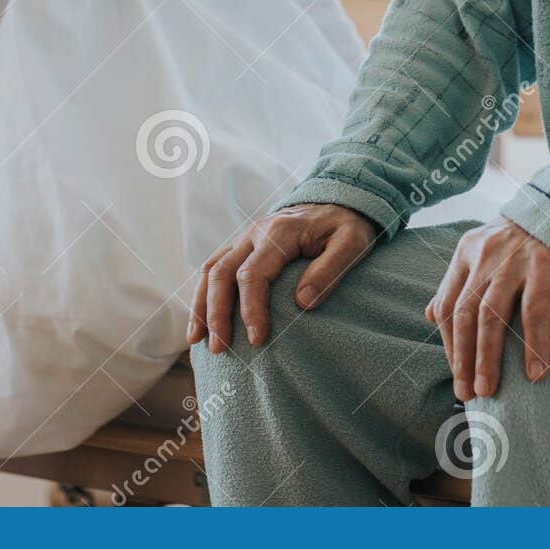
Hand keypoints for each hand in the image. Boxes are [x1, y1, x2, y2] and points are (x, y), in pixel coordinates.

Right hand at [189, 204, 377, 353]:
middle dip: (216, 313)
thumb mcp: (352, 243)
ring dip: (201, 305)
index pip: (253, 274)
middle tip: (218, 348)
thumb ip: (330, 270)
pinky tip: (202, 320)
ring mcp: (245, 238)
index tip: (256, 339)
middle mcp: (254, 232)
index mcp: (279, 232)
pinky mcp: (242, 245)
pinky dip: (203, 294)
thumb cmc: (346, 225)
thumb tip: (302, 303)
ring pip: (210, 270)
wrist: (339, 199)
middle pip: (221, 273)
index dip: (251, 308)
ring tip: (197, 340)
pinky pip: (214, 267)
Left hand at [426, 218, 549, 400]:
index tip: (456, 371)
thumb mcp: (480, 249)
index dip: (449, 343)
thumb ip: (456, 281)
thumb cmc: (519, 238)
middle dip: (462, 357)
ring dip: (487, 357)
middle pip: (464, 315)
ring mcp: (513, 262)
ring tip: (488, 389)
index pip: (447, 306)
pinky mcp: (543, 267)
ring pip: (491, 316)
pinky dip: (533, 346)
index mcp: (465, 253)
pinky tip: (535, 373)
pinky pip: (535, 313)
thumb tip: (430, 315)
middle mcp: (484, 257)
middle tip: (465, 392)